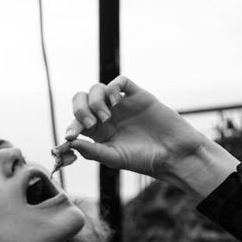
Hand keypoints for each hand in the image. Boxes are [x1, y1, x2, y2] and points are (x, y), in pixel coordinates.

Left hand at [64, 75, 236, 199]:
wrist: (172, 154)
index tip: (70, 137)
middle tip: (91, 124)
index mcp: (97, 132)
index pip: (75, 123)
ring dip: (95, 101)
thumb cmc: (142, 159)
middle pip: (81, 100)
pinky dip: (113, 88)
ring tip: (106, 117)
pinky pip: (120, 82)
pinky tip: (116, 102)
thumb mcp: (112, 158)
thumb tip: (69, 143)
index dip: (70, 127)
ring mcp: (121, 104)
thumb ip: (91, 150)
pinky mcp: (137, 96)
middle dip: (80, 109)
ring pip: (97, 89)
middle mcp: (106, 115)